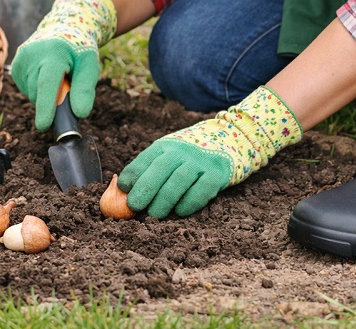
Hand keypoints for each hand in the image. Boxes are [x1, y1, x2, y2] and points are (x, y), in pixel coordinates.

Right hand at [10, 0, 116, 130]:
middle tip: (66, 83)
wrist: (64, 29)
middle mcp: (33, 54)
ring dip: (45, 94)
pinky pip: (26, 89)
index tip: (43, 126)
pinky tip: (45, 74)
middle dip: (53, 100)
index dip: (46, 107)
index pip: (47, 84)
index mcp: (54, 53)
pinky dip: (37, 88)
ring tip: (56, 75)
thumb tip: (80, 113)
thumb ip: (85, 89)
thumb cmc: (79, 50)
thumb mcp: (90, 66)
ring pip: (32, 94)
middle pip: (40, 93)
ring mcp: (21, 59)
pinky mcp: (15, 65)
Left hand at [118, 86, 301, 216]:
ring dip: (164, 202)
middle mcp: (182, 150)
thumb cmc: (192, 156)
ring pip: (178, 183)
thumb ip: (149, 170)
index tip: (125, 191)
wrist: (233, 139)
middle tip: (136, 208)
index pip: (144, 160)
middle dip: (144, 192)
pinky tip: (181, 211)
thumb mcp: (171, 154)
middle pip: (159, 171)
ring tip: (156, 214)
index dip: (131, 177)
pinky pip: (201, 191)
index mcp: (166, 145)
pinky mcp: (218, 174)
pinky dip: (188, 204)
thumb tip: (122, 193)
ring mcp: (201, 161)